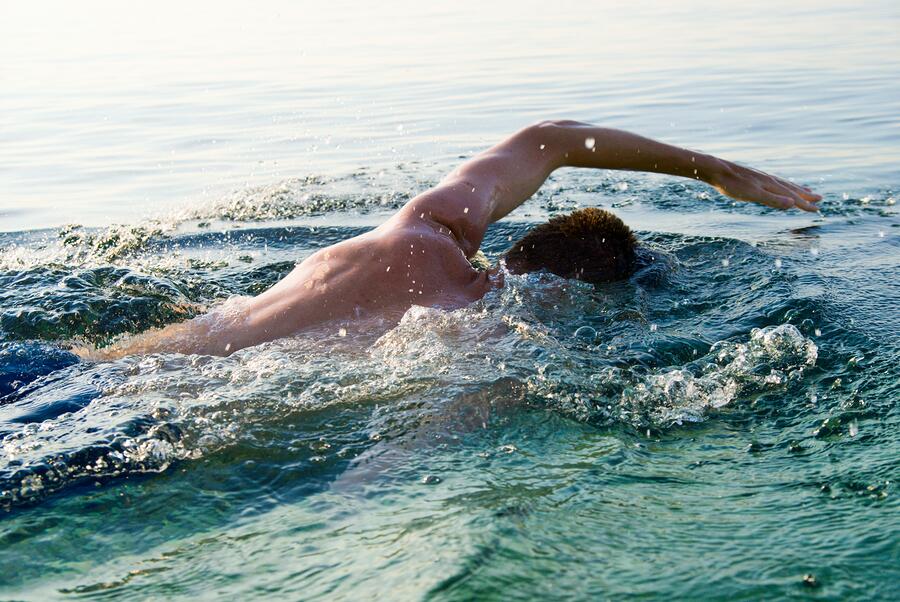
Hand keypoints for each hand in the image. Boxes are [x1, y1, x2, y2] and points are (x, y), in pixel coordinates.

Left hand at [706, 158, 821, 211]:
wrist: (718, 170)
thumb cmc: (733, 185)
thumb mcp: (753, 195)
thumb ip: (772, 200)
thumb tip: (793, 204)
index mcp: (772, 186)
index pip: (793, 197)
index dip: (805, 205)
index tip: (817, 210)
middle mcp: (770, 180)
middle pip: (792, 189)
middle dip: (806, 195)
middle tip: (820, 198)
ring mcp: (763, 178)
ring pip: (785, 184)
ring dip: (797, 189)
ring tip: (806, 190)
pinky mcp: (755, 178)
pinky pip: (775, 182)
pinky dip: (784, 185)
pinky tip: (780, 186)